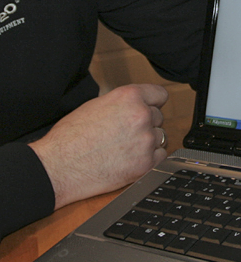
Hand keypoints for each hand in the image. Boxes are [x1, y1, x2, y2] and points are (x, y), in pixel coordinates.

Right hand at [29, 84, 168, 209]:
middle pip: (159, 117)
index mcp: (129, 97)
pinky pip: (161, 156)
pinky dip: (150, 159)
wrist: (58, 166)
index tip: (150, 108)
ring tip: (123, 148)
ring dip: (147, 142)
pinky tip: (130, 159)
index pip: (160, 95)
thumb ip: (123, 103)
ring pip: (160, 137)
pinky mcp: (146, 163)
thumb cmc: (70, 137)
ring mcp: (146, 140)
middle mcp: (141, 115)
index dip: (153, 103)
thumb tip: (137, 105)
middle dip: (145, 124)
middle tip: (125, 133)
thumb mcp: (97, 105)